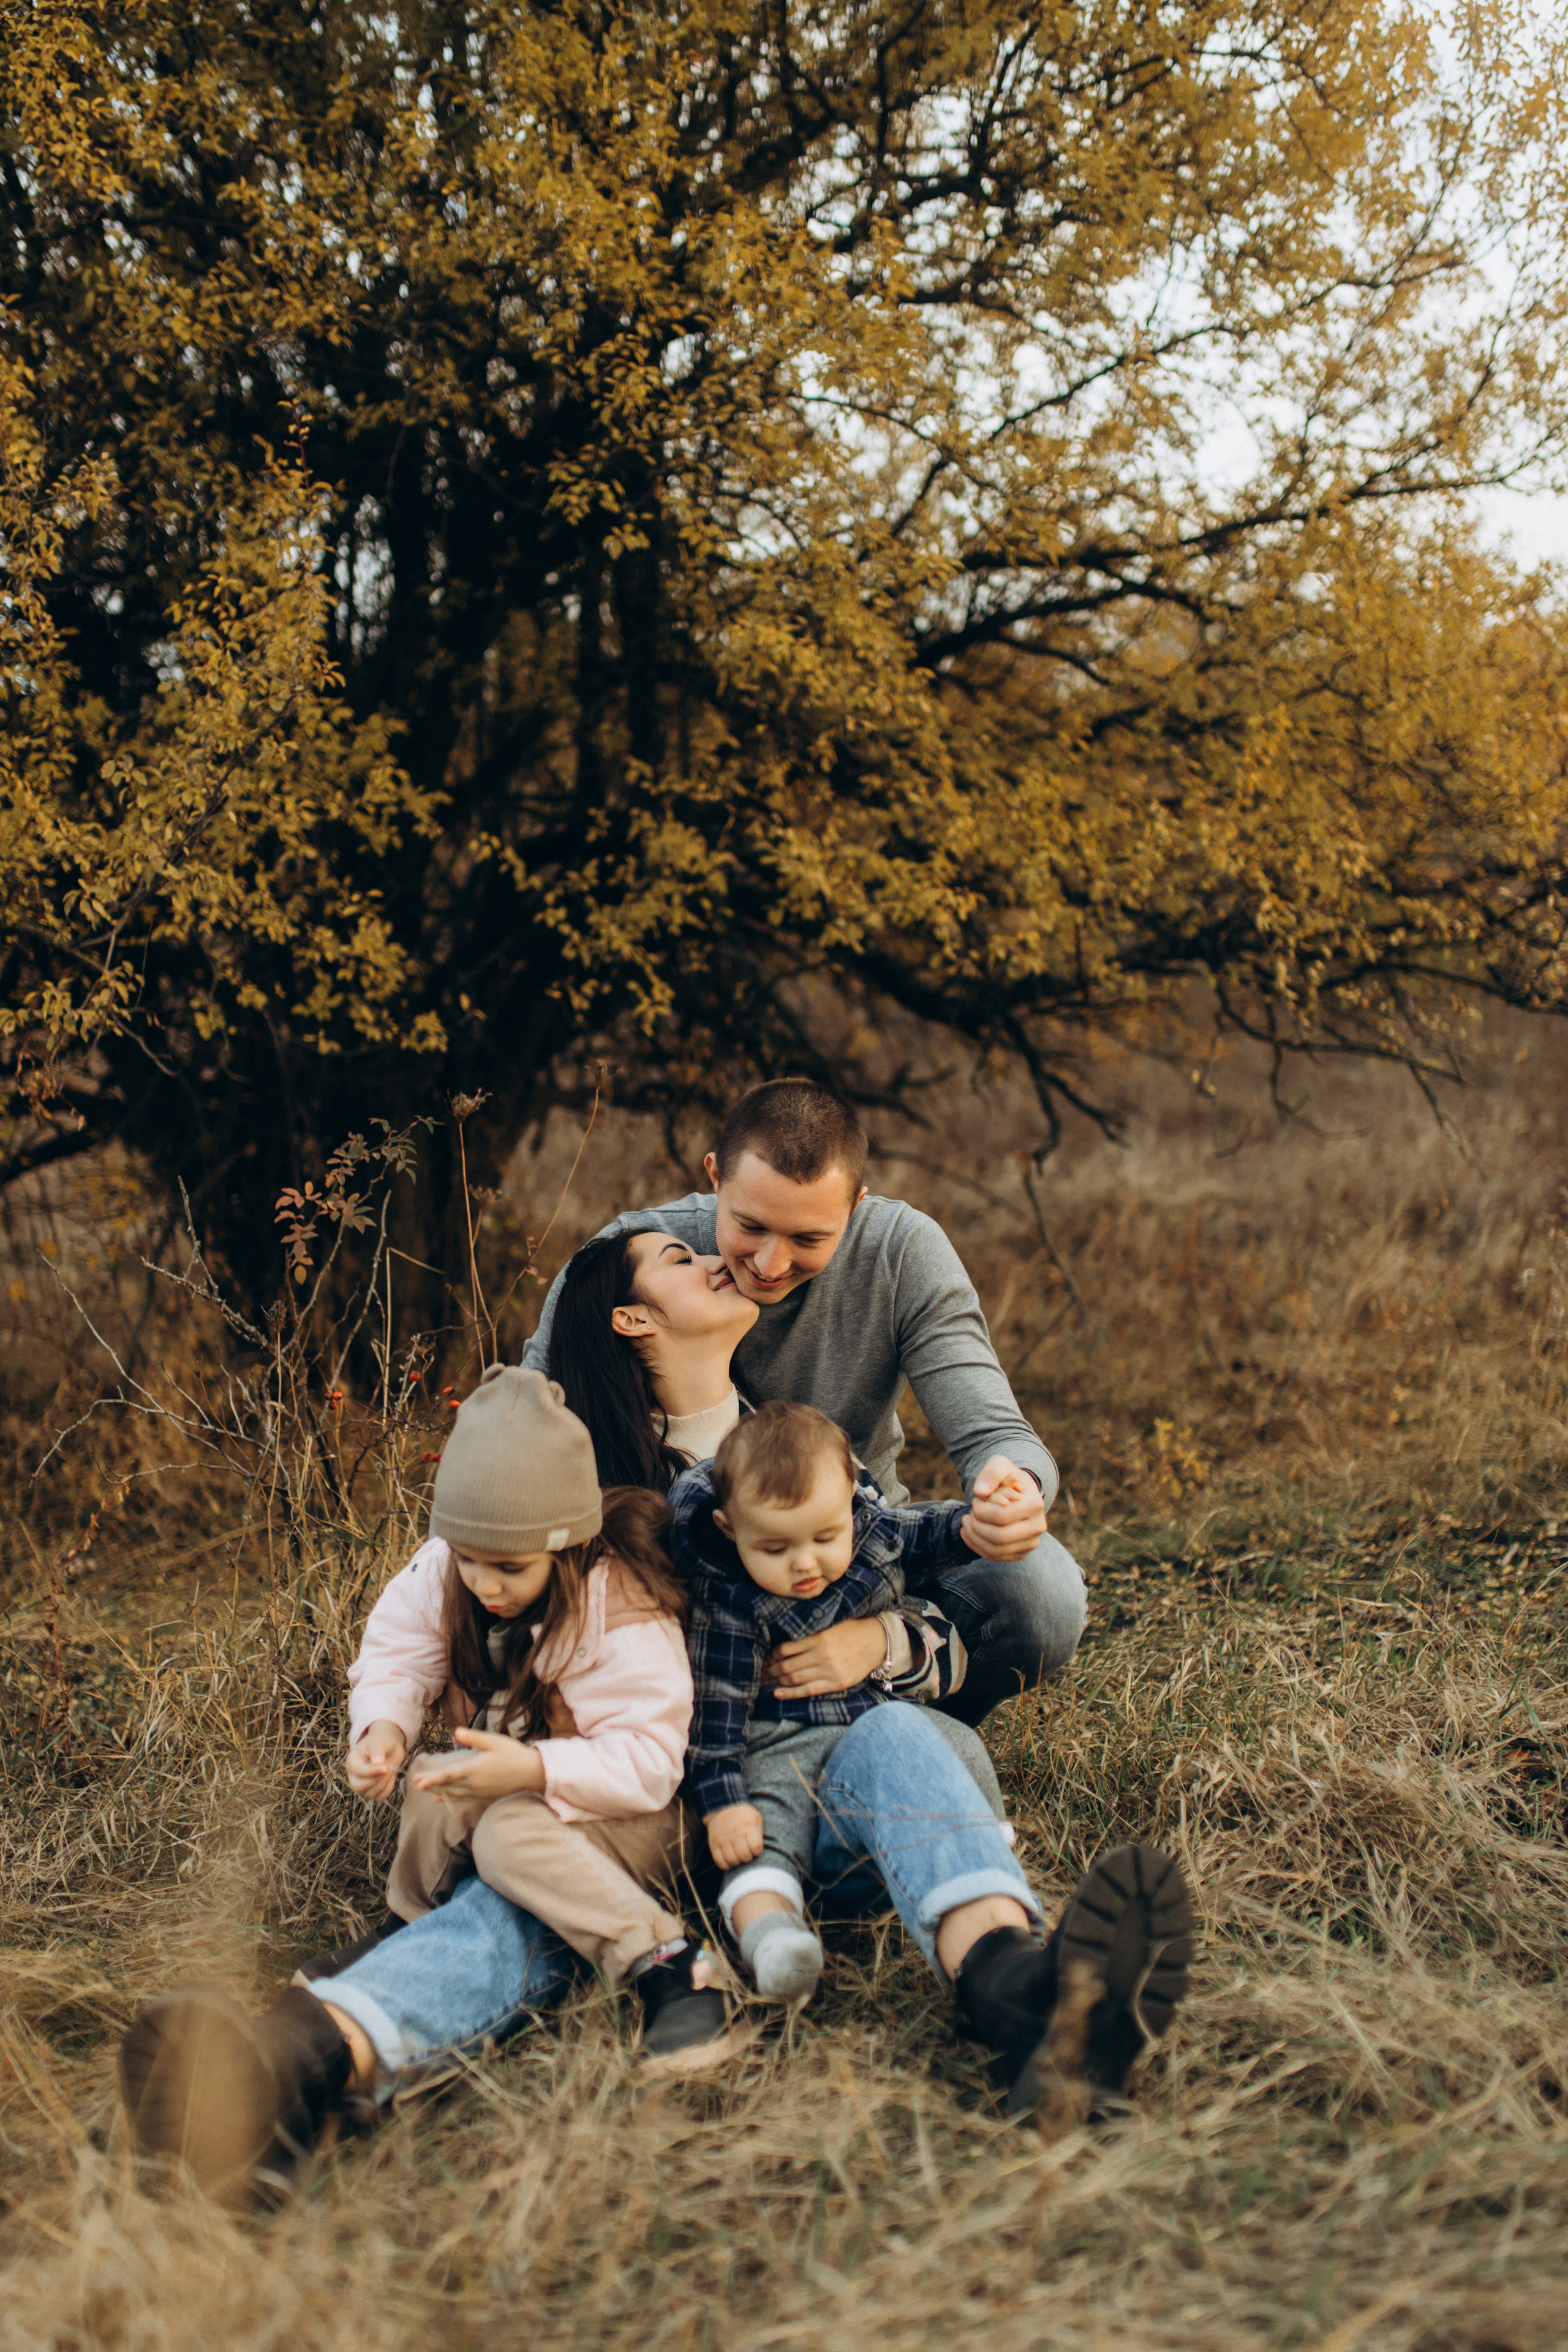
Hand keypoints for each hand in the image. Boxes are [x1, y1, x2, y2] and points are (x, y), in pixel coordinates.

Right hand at [345, 1720, 407, 1800]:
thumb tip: (377, 1763)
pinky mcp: (373, 1790)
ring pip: (370, 1793)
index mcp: (352, 1762)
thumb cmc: (381, 1741)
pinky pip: (379, 1797)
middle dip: (377, 1780)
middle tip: (389, 1768)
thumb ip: (377, 1751)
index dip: (372, 1772)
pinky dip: (387, 1790)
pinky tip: (391, 1778)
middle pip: (359, 1787)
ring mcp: (363, 1784)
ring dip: (384, 1784)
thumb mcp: (378, 1742)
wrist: (389, 1746)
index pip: (358, 1772)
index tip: (386, 1767)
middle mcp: (354, 1775)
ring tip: (391, 1769)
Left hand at [410, 1728, 546, 1801]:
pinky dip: (449, 1798)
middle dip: (431, 1785)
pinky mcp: (483, 1795)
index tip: (419, 1781)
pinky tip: (439, 1800)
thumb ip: (474, 1738)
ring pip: (454, 1793)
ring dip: (439, 1791)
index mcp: (475, 1769)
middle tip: (414, 1784)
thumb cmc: (513, 1754)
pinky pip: (462, 1798)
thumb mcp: (494, 1741)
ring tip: (424, 1790)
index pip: (449, 1775)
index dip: (433, 1778)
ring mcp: (479, 1791)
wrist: (531, 1773)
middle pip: (448, 1785)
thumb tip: (455, 1731)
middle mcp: (475, 1783)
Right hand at [706, 1803, 764, 1868]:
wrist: (724, 1806)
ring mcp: (723, 1838)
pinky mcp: (713, 1843)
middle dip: (748, 1858)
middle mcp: (735, 1832)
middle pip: (744, 1855)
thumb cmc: (744, 1817)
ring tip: (739, 1857)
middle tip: (747, 1854)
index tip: (756, 1849)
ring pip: (731, 1860)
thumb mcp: (756, 1819)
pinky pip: (719, 1861)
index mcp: (748, 1825)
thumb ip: (759, 1834)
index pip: (756, 1846)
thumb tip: (759, 1852)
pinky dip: (726, 1865)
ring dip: (737, 1862)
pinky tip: (730, 1861)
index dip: (757, 1851)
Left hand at [760, 1617, 886, 1696]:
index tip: (764, 1658)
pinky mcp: (836, 1683)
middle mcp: (822, 1655)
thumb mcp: (831, 1625)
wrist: (878, 1641)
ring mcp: (829, 1671)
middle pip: (787, 1666)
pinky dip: (791, 1692)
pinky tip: (778, 1692)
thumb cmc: (853, 1630)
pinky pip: (808, 1690)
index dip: (772, 1655)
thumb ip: (811, 1634)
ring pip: (795, 1678)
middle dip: (770, 1670)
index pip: (786, 1649)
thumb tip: (787, 1642)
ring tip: (765, 1682)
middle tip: (759, 1672)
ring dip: (777, 1681)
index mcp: (819, 1638)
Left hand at [961, 1454, 1046, 1559]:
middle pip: (999, 1537)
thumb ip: (991, 1473)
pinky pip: (995, 1557)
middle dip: (976, 1526)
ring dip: (974, 1537)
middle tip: (969, 1514)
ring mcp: (1031, 1543)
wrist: (1017, 1492)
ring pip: (995, 1550)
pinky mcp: (1021, 1553)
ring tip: (966, 1522)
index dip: (981, 1510)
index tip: (975, 1500)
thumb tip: (981, 1492)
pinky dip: (977, 1547)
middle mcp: (1038, 1527)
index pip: (1001, 1516)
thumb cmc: (1006, 1478)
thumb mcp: (999, 1465)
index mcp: (1035, 1505)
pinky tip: (968, 1533)